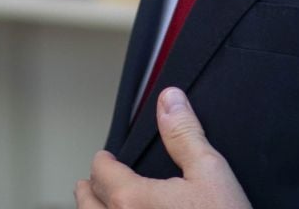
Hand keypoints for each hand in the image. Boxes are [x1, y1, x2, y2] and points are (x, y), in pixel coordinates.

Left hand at [75, 88, 251, 208]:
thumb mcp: (210, 173)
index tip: (105, 158)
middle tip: (92, 180)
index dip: (103, 161)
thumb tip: (168, 99)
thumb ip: (184, 135)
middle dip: (91, 188)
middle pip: (88, 203)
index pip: (101, 173)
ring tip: (95, 204)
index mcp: (132, 200)